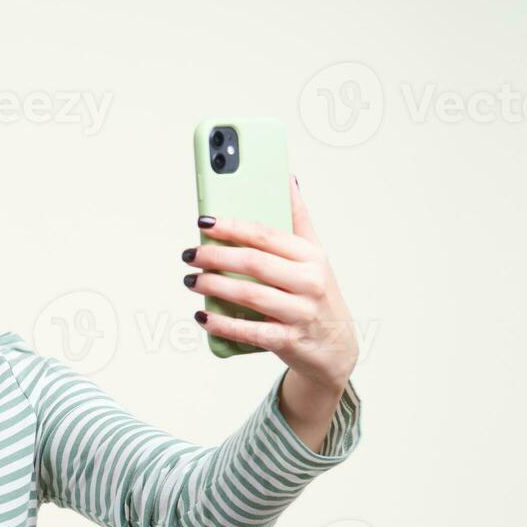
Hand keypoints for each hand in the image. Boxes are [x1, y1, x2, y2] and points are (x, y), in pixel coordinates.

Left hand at [182, 175, 358, 390]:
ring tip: (191, 281)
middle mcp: (309, 282)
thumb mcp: (315, 255)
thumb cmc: (319, 296)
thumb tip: (287, 179)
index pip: (266, 235)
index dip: (232, 227)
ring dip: (214, 287)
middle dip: (215, 256)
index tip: (204, 221)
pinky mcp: (288, 340)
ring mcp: (300, 313)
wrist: (337, 347)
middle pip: (254, 262)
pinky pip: (250, 331)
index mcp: (311, 256)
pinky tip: (203, 316)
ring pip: (250, 295)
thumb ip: (298, 219)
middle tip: (190, 254)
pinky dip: (223, 323)